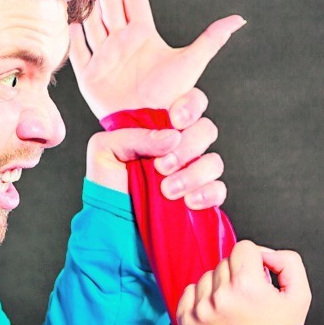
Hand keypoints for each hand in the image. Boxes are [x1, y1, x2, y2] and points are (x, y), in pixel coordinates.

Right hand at [69, 0, 245, 119]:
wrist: (149, 121)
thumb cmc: (172, 95)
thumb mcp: (192, 62)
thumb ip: (212, 39)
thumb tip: (240, 19)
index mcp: (143, 35)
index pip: (135, 0)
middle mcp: (122, 41)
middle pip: (111, 6)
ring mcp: (104, 56)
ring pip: (92, 23)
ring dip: (88, 6)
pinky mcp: (89, 74)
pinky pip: (78, 51)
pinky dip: (73, 37)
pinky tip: (69, 22)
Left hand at [85, 88, 225, 207]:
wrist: (110, 221)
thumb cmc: (105, 182)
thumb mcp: (105, 149)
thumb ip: (134, 136)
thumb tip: (172, 137)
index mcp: (162, 128)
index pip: (191, 103)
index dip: (191, 106)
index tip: (175, 121)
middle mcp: (181, 147)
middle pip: (206, 131)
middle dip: (188, 147)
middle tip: (161, 166)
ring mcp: (192, 172)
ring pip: (213, 162)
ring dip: (193, 174)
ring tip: (167, 190)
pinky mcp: (200, 197)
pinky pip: (218, 190)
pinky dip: (207, 194)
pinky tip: (188, 201)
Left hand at [177, 240, 311, 324]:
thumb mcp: (300, 296)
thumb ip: (289, 262)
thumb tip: (266, 254)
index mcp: (246, 286)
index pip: (244, 247)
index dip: (256, 260)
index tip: (260, 279)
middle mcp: (219, 296)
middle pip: (226, 261)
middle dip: (238, 274)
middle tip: (249, 299)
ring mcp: (200, 310)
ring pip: (208, 276)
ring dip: (221, 287)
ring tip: (235, 310)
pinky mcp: (186, 321)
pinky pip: (190, 292)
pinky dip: (203, 299)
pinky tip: (219, 315)